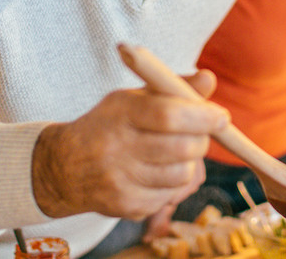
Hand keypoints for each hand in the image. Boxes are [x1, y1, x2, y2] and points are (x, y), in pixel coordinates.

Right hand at [31, 70, 225, 220]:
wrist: (64, 167)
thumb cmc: (109, 125)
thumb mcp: (133, 99)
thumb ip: (172, 89)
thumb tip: (209, 79)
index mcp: (120, 114)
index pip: (168, 115)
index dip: (201, 116)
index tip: (221, 117)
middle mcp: (117, 149)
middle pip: (182, 148)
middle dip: (201, 140)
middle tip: (198, 134)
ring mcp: (121, 182)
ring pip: (182, 175)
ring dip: (189, 163)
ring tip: (174, 152)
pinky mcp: (126, 206)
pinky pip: (171, 196)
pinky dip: (174, 184)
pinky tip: (157, 172)